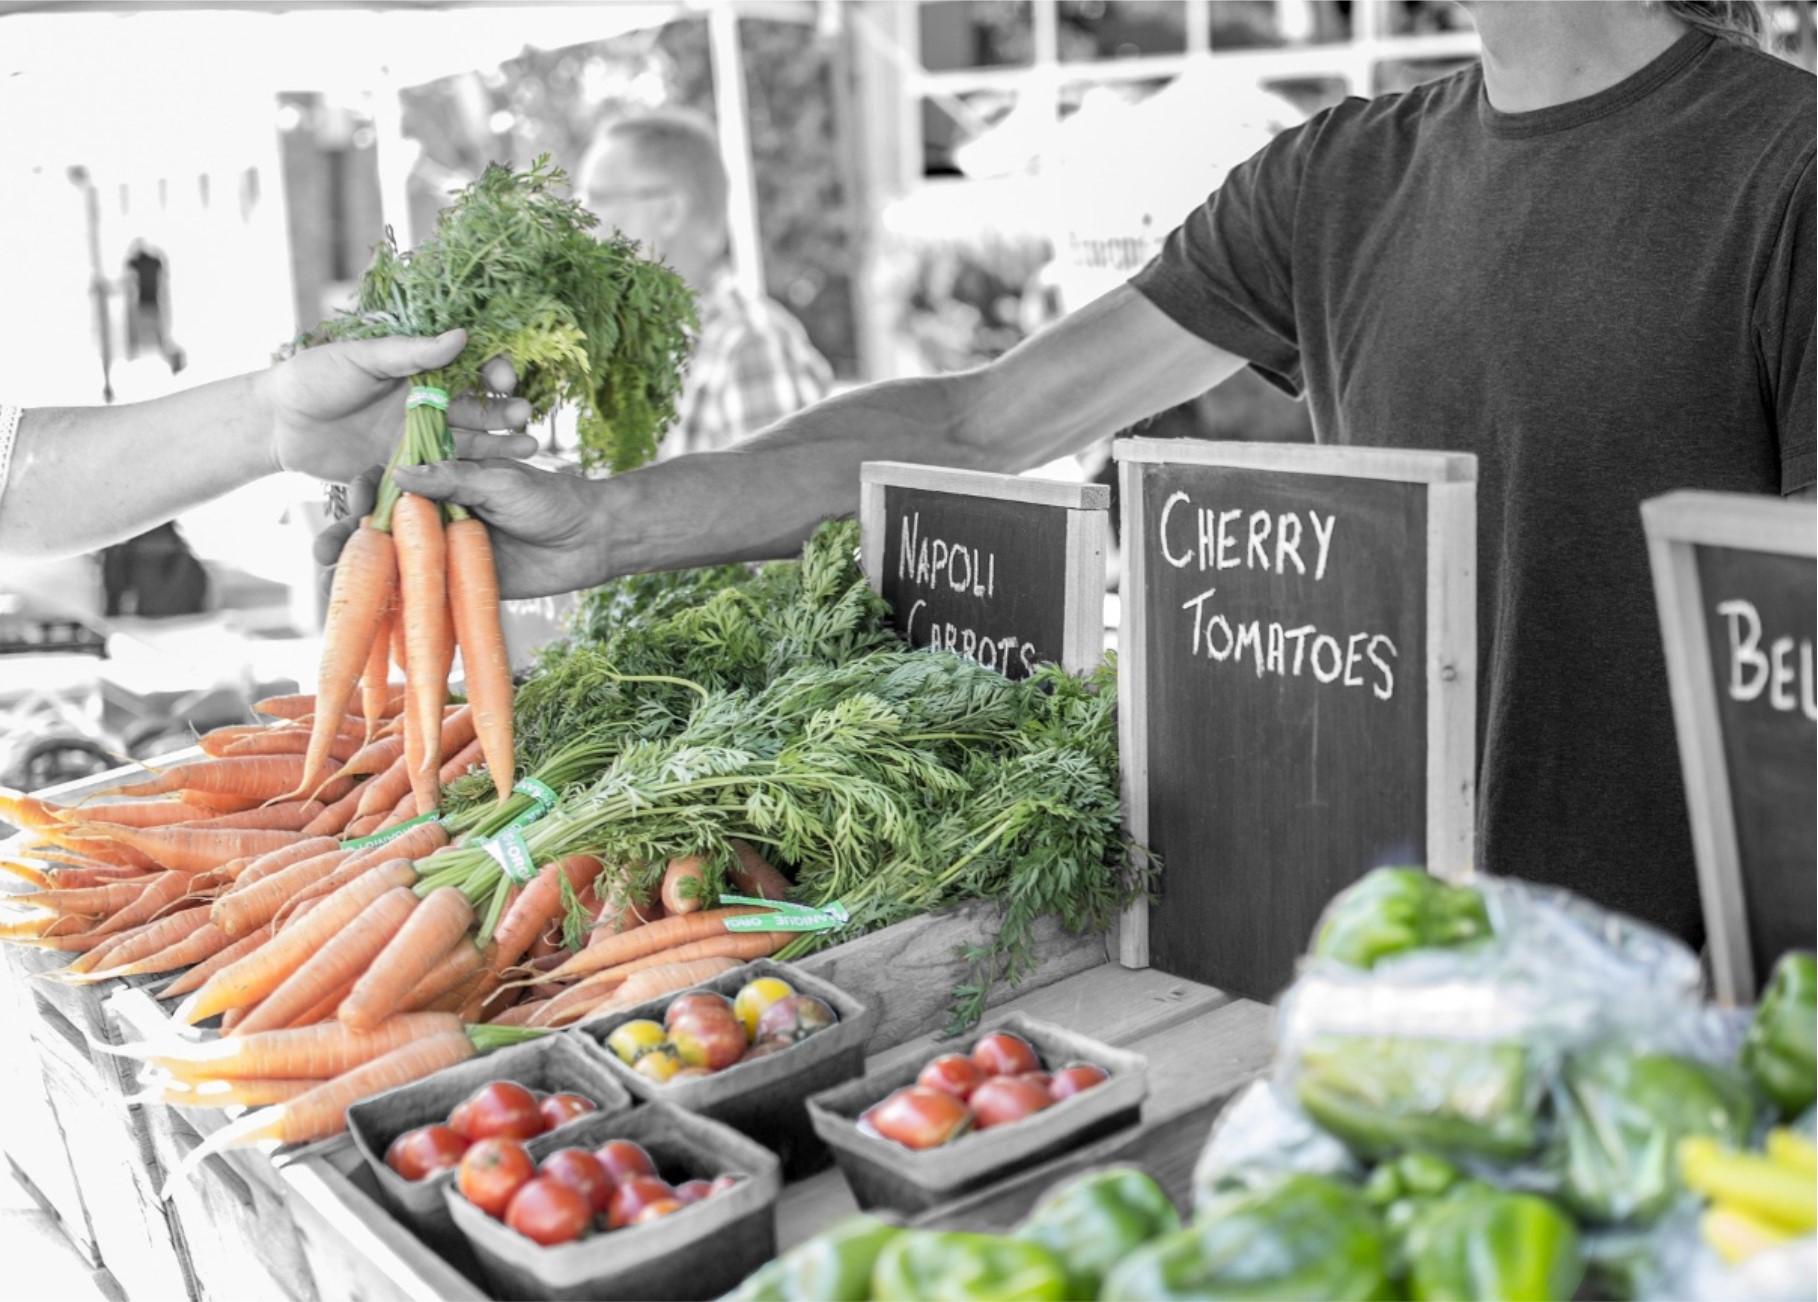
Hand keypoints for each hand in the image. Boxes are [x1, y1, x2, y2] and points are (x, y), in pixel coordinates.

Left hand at [266, 330, 534, 480]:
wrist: (278, 424)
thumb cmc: (314, 378)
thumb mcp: (362, 358)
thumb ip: (411, 352)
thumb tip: (461, 336)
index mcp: (418, 369)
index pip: (468, 366)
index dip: (492, 370)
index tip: (505, 378)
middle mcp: (425, 403)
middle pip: (477, 406)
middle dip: (504, 411)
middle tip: (524, 417)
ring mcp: (418, 438)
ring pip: (470, 441)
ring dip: (500, 444)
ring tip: (529, 448)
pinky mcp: (408, 469)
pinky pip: (445, 473)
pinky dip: (472, 475)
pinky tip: (497, 478)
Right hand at [313, 458, 605, 598]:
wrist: (590, 539)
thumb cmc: (548, 499)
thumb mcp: (499, 482)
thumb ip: (452, 479)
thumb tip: (399, 476)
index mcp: (441, 479)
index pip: (389, 481)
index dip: (366, 490)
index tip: (355, 497)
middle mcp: (434, 514)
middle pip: (380, 524)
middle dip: (347, 536)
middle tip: (321, 550)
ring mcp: (442, 551)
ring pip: (391, 560)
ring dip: (359, 570)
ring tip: (328, 579)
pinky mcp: (455, 583)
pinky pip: (417, 593)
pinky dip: (391, 602)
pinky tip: (363, 612)